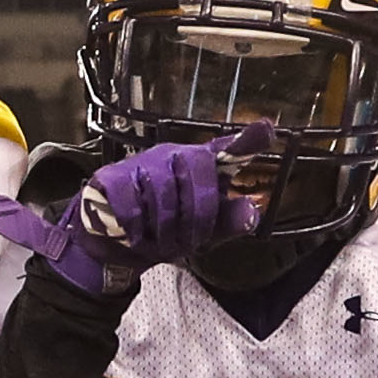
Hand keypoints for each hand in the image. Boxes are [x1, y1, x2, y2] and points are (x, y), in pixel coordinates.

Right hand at [0, 128, 272, 301]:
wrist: (109, 250)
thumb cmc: (159, 234)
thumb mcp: (200, 235)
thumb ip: (227, 222)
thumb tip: (253, 212)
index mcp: (195, 165)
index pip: (224, 149)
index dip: (245, 140)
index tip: (268, 127)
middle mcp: (169, 157)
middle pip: (198, 171)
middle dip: (198, 215)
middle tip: (188, 240)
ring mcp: (138, 165)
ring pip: (165, 194)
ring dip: (165, 230)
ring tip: (158, 241)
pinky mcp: (108, 179)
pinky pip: (132, 205)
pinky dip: (135, 229)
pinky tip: (132, 235)